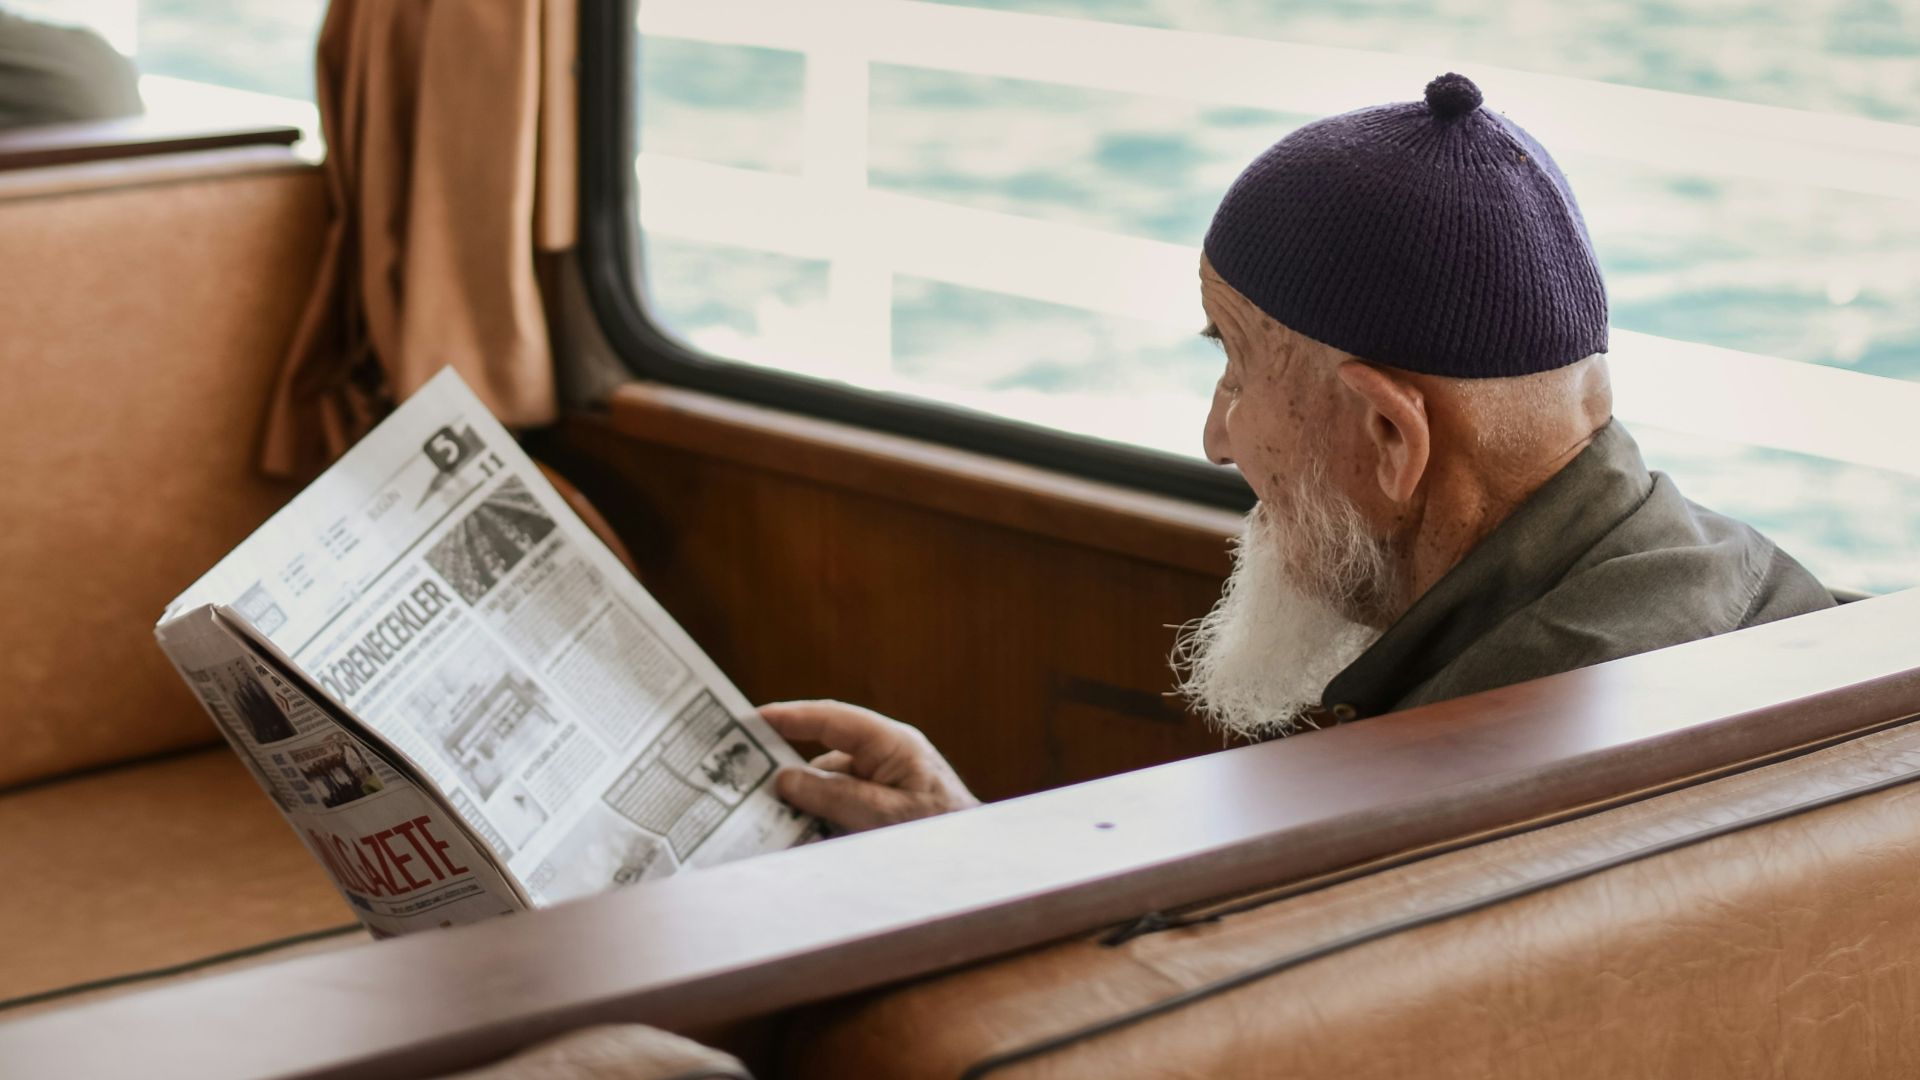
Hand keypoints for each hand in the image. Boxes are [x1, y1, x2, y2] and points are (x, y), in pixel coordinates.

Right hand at [759, 700, 979, 832]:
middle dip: (790, 771)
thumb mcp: (884, 815)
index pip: (833, 718)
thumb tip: (785, 779)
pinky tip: (804, 842)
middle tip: (747, 781)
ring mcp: (884, 782)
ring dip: (805, 806)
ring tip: (771, 825)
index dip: (791, 716)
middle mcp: (886, 756)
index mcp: (892, 743)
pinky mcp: (883, 807)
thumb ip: (833, 795)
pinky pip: (842, 807)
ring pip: (829, 786)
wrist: (976, 861)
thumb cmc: (941, 832)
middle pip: (825, 754)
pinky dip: (822, 823)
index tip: (752, 718)